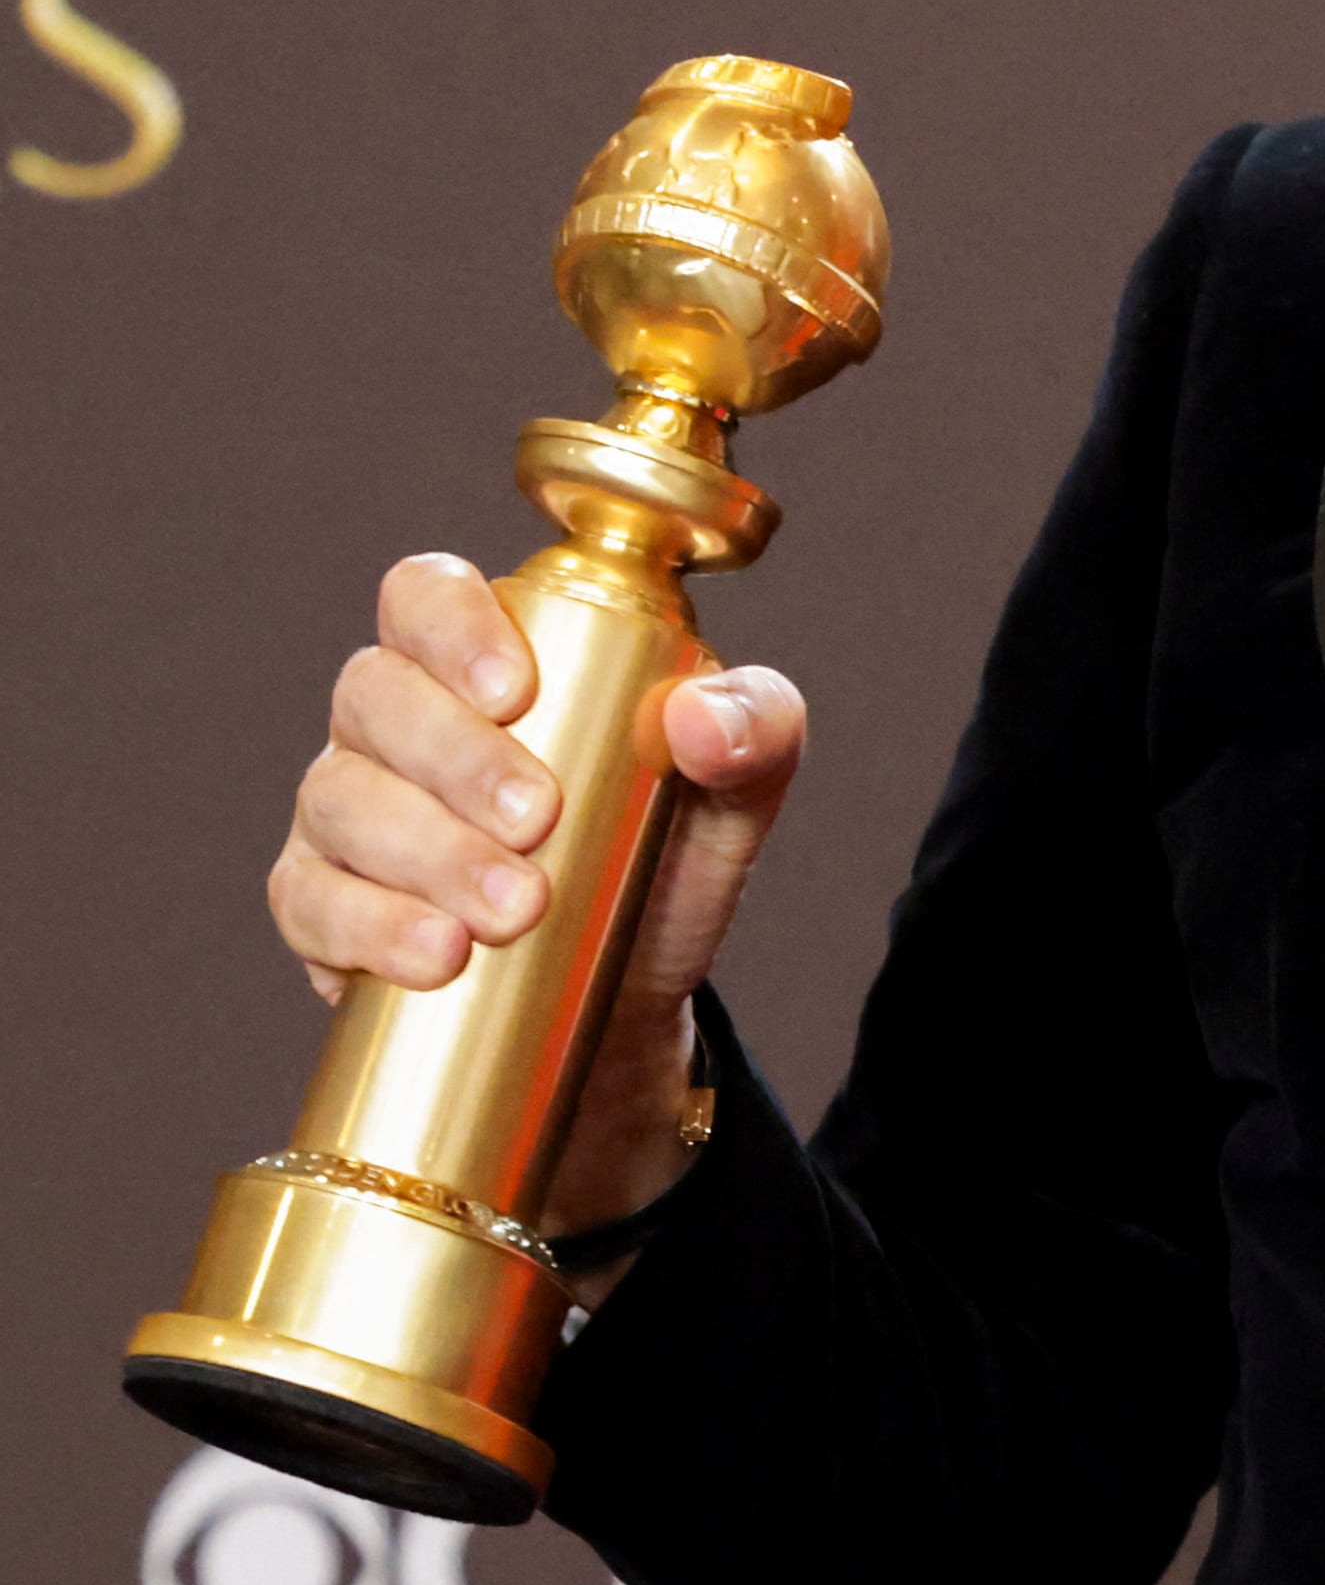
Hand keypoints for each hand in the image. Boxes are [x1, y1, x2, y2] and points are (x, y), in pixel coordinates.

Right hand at [268, 552, 808, 1249]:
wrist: (622, 990)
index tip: (513, 691)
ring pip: (343, 799)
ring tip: (514, 909)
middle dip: (456, 759)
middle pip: (377, 696)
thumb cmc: (662, 851)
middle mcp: (396, 719)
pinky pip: (310, 901)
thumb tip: (697, 715)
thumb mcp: (735, 787)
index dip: (452, 626)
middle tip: (537, 821)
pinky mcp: (320, 905)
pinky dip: (370, 927)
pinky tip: (436, 954)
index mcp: (483, 655)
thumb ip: (755, 726)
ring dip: (426, 853)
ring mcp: (346, 809)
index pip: (426, 594)